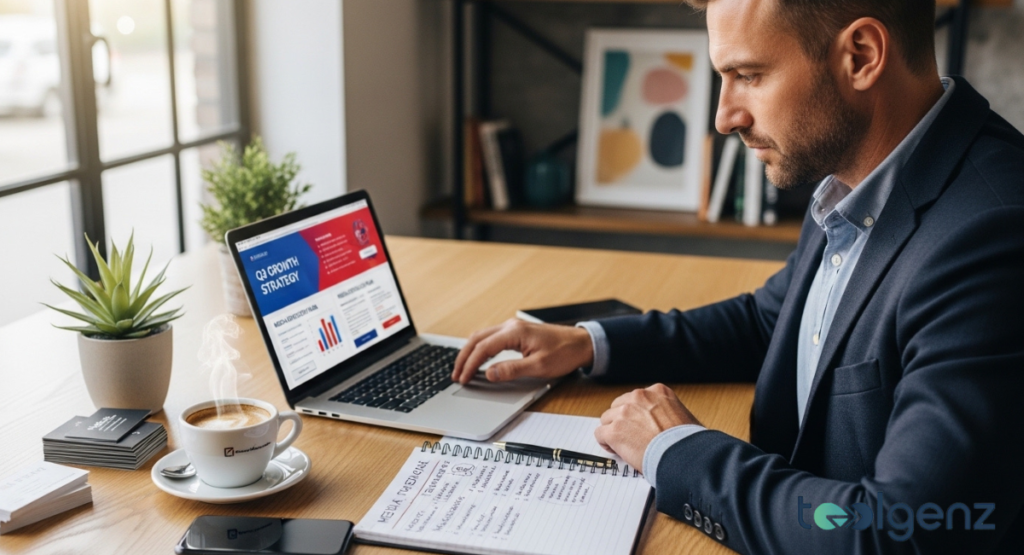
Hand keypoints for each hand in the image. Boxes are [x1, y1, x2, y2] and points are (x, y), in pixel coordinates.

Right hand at [452, 319, 594, 383]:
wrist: (582, 344)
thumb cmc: (564, 353)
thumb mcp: (539, 367)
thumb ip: (512, 370)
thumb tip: (488, 373)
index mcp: (514, 332)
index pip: (483, 348)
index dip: (470, 364)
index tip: (462, 378)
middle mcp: (510, 326)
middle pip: (477, 339)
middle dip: (464, 357)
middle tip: (456, 375)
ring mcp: (513, 327)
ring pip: (482, 336)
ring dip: (471, 351)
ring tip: (463, 368)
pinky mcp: (517, 332)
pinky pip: (491, 337)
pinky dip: (480, 348)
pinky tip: (478, 359)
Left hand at [594, 384, 701, 471]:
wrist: (684, 455)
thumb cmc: (689, 441)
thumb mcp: (685, 415)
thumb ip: (669, 412)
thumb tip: (667, 423)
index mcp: (658, 391)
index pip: (636, 398)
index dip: (635, 414)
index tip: (639, 426)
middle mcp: (639, 397)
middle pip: (618, 406)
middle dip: (622, 421)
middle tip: (630, 436)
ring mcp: (625, 413)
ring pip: (607, 419)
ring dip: (613, 431)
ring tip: (624, 445)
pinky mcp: (615, 431)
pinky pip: (600, 434)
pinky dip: (606, 443)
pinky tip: (616, 450)